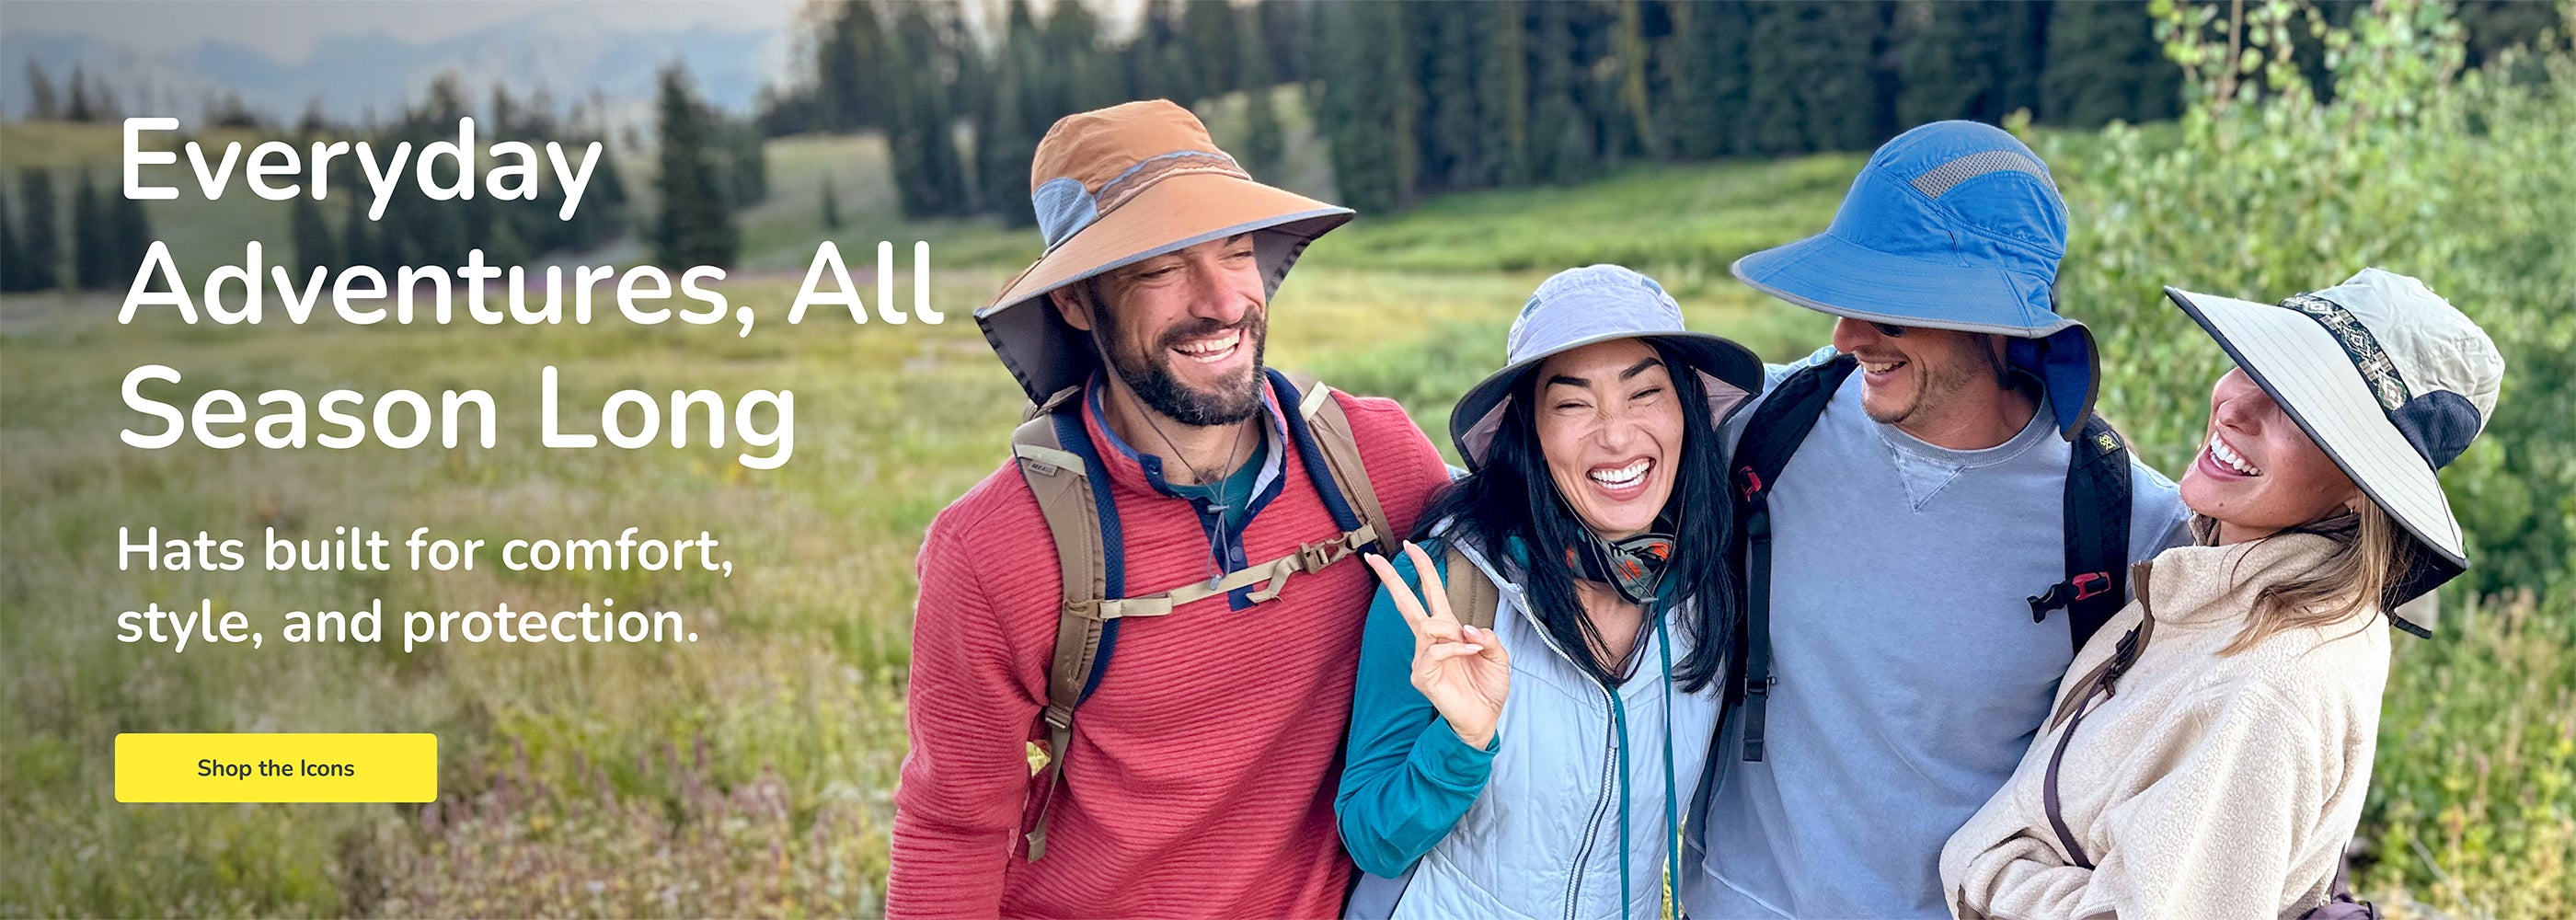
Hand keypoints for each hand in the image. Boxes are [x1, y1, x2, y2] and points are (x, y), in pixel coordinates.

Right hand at [1363, 540, 1510, 748]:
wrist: (1485, 719)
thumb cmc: (1487, 688)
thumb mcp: (1498, 656)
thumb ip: (1487, 636)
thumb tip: (1465, 626)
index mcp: (1448, 630)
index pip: (1430, 593)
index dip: (1422, 568)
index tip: (1409, 546)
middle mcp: (1431, 641)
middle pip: (1407, 603)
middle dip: (1392, 578)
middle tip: (1373, 557)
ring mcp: (1423, 658)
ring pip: (1429, 626)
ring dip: (1452, 631)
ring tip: (1473, 646)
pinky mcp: (1422, 675)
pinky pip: (1436, 651)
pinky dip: (1456, 648)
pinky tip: (1471, 652)